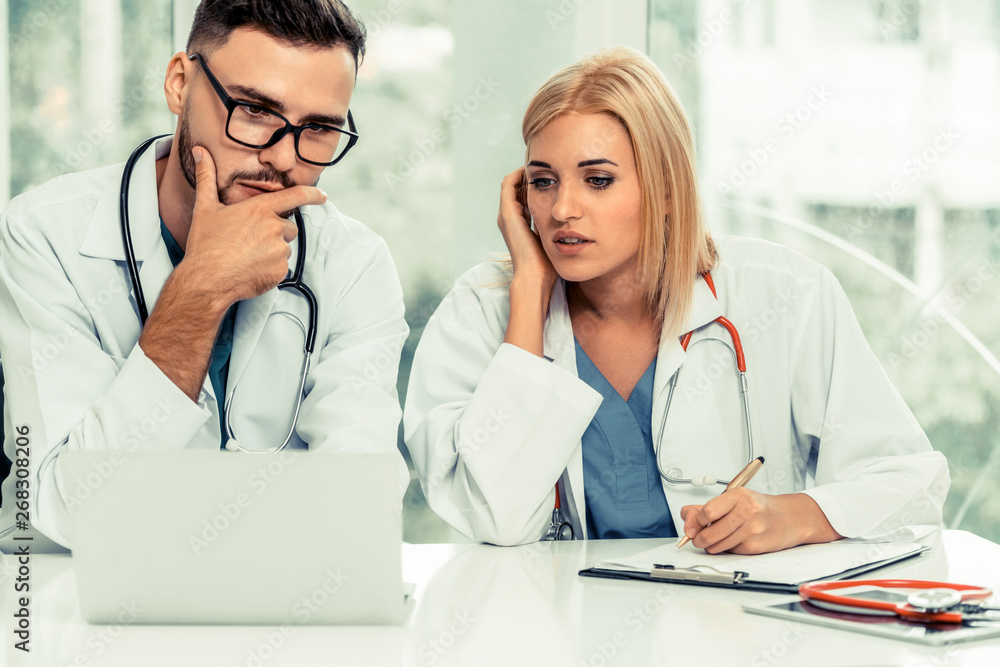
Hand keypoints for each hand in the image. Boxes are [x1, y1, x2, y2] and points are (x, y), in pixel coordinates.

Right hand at [183, 146, 327, 305]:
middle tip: (250, 240)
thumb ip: (206, 177)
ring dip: (272, 250)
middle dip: (275, 232)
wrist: (206, 280)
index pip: (296, 195)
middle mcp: (274, 227)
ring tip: (247, 255)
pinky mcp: (280, 270)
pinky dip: (270, 267)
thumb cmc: (205, 244)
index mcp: (260, 209)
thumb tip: (199, 152)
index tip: (322, 196)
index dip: (313, 194)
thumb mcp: (205, 207)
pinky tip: (251, 268)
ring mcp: (280, 250)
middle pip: (288, 227)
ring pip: (284, 247)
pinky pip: (281, 266)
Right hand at [497, 168, 556, 291]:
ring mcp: (506, 215)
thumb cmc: (547, 265)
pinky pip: (509, 184)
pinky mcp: (508, 213)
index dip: (536, 185)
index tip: (554, 177)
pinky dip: (520, 174)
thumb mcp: (553, 240)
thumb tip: (572, 219)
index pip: (523, 196)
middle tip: (549, 167)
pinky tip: (536, 170)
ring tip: (542, 165)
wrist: (535, 276)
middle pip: (516, 188)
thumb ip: (557, 228)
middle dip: (531, 177)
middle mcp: (509, 218)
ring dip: (525, 173)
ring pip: (511, 183)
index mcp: (518, 224)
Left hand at [679, 490, 841, 554]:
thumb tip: (687, 520)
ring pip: (717, 546)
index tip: (694, 525)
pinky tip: (735, 541)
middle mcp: (746, 511)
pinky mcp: (756, 546)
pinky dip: (727, 549)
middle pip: (709, 533)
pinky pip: (730, 552)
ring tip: (719, 538)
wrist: (791, 518)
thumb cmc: (760, 507)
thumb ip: (706, 508)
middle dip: (699, 539)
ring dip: (712, 546)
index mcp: (738, 496)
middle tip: (699, 537)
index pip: (707, 512)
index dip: (696, 522)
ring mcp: (752, 530)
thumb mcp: (734, 499)